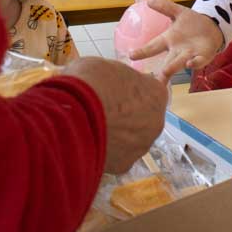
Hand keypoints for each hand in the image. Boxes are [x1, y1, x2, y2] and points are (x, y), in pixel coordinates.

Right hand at [68, 57, 167, 172]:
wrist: (75, 114)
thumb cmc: (91, 82)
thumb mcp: (105, 66)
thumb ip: (116, 79)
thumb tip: (110, 81)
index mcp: (156, 93)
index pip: (150, 91)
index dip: (131, 90)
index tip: (116, 90)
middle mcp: (156, 122)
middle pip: (143, 118)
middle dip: (126, 115)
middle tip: (103, 110)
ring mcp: (141, 145)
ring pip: (131, 139)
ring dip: (116, 134)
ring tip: (91, 127)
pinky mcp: (124, 164)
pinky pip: (116, 156)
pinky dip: (105, 150)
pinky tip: (88, 142)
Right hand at [129, 0, 223, 77]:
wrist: (211, 27)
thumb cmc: (192, 23)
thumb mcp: (178, 12)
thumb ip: (164, 7)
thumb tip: (149, 0)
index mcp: (169, 40)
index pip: (153, 46)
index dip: (143, 51)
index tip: (131, 56)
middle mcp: (177, 50)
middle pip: (166, 61)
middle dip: (158, 68)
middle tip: (149, 79)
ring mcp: (190, 55)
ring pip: (179, 63)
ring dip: (172, 67)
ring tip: (165, 72)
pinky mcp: (203, 56)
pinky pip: (198, 61)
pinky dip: (194, 63)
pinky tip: (190, 64)